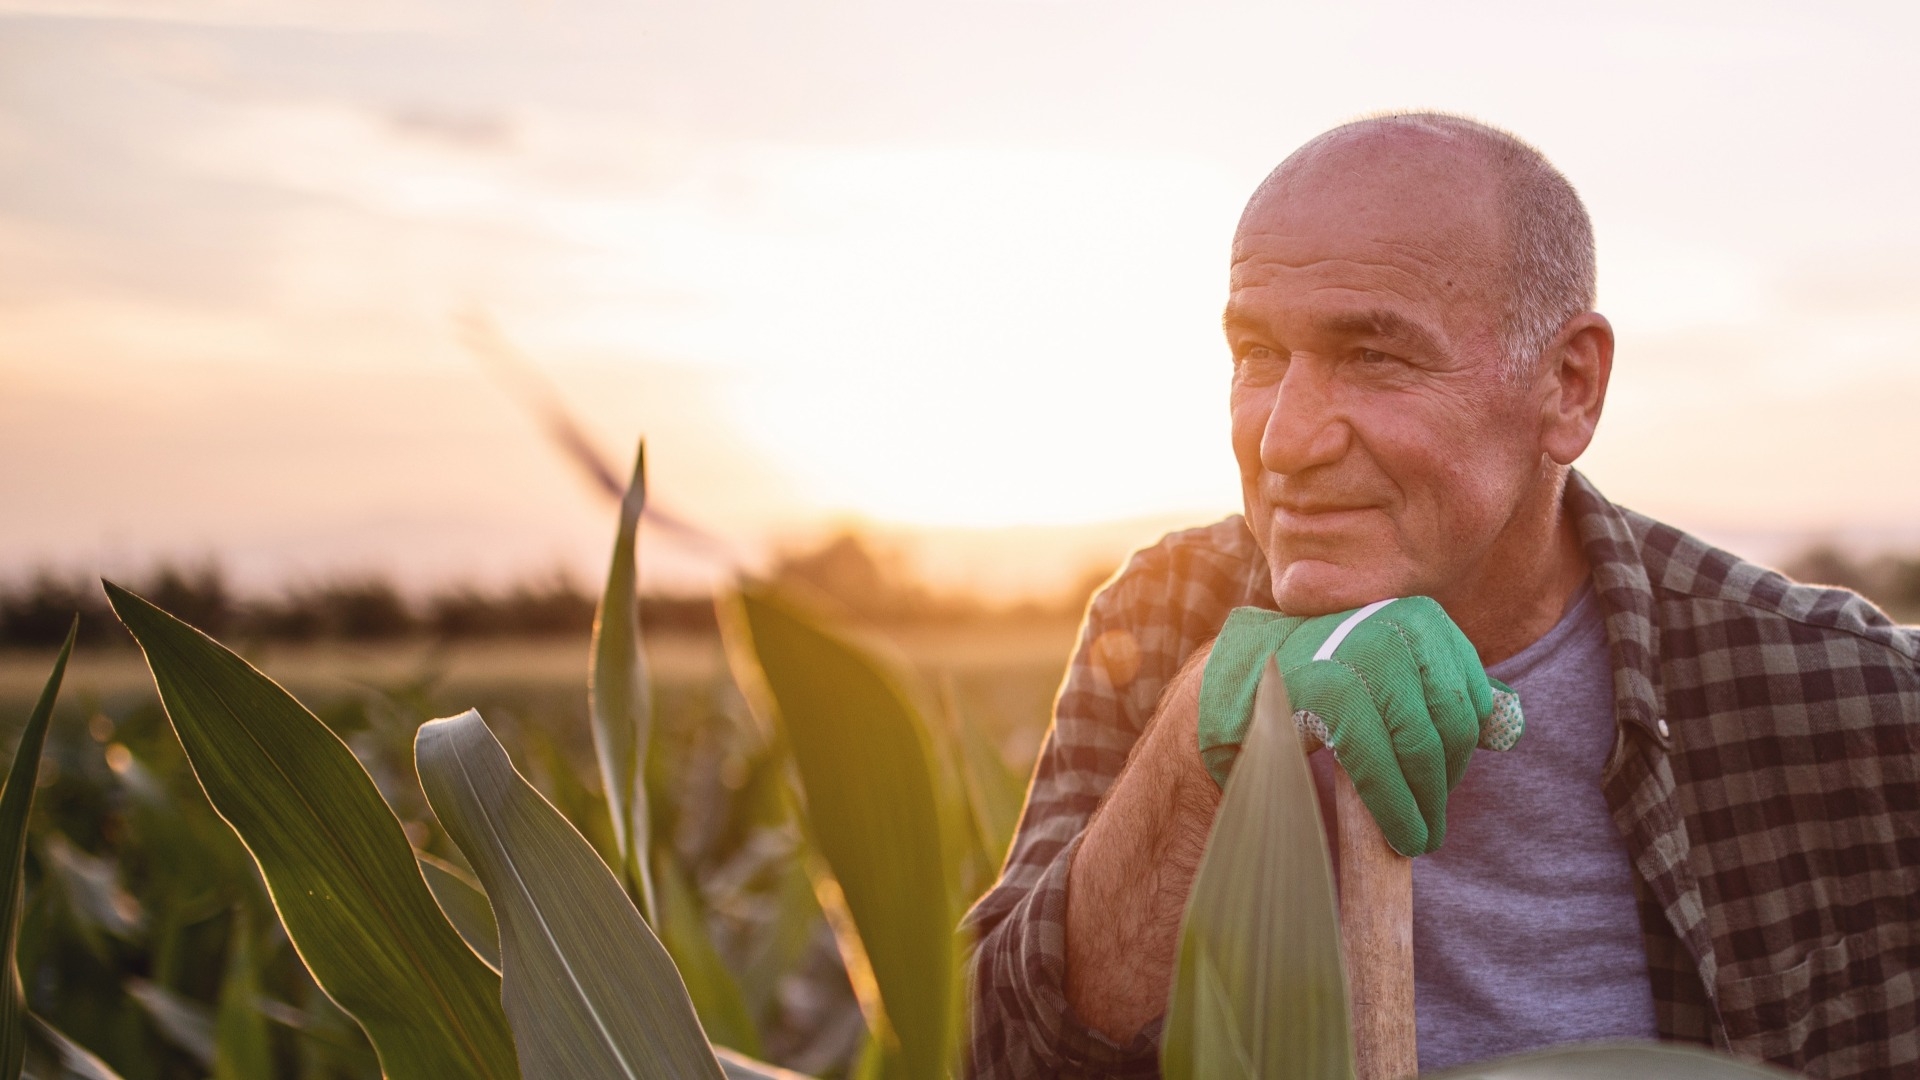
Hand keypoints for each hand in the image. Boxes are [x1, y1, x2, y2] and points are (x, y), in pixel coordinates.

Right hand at [1196, 597, 1523, 855]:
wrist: (1234, 685)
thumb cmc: (1318, 683)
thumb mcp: (1389, 674)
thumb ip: (1444, 690)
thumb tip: (1511, 725)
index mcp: (1421, 617)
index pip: (1471, 696)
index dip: (1462, 750)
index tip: (1441, 783)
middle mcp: (1397, 626)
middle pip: (1452, 723)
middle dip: (1445, 782)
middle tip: (1431, 819)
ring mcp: (1362, 655)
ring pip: (1422, 747)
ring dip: (1426, 804)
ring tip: (1420, 837)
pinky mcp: (1331, 693)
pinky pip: (1380, 764)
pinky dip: (1395, 807)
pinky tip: (1401, 835)